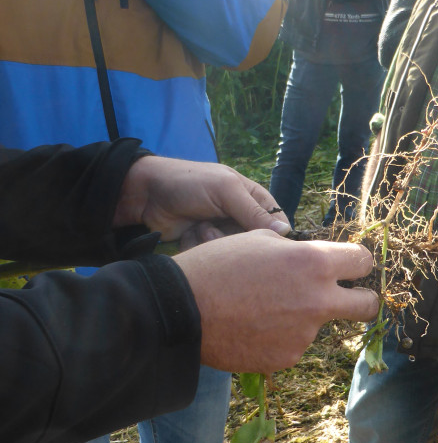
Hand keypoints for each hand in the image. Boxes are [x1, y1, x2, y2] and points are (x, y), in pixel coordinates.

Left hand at [113, 155, 290, 244]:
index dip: (273, 234)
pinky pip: (213, 258)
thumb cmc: (189, 184)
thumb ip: (254, 211)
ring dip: (213, 242)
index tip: (262, 243)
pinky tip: (188, 234)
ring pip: (232, 252)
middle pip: (253, 242)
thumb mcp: (225, 191)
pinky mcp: (204, 244)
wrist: (146, 195)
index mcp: (252, 197)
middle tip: (216, 226)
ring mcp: (221, 230)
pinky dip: (199, 246)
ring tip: (199, 227)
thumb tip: (286, 231)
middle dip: (233, 238)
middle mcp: (239, 215)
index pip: (277, 221)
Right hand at [173, 232, 377, 371]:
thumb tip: (312, 258)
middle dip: (365, 301)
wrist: (184, 310)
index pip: (362, 262)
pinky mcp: (287, 357)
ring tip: (262, 309)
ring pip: (319, 325)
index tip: (353, 267)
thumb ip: (296, 250)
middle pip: (367, 306)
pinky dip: (280, 337)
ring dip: (303, 318)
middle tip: (351, 299)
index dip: (359, 263)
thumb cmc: (218, 266)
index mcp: (314, 263)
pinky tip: (253, 327)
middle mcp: (318, 300)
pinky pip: (293, 344)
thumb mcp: (259, 240)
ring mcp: (304, 334)